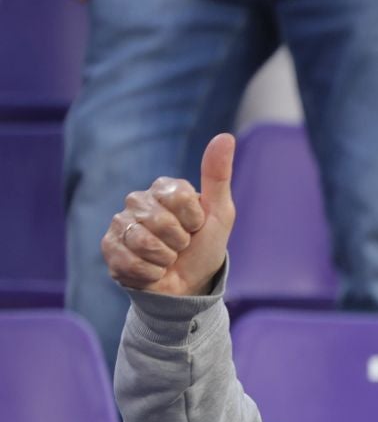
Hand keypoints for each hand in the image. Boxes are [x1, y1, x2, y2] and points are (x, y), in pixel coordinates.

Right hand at [102, 134, 235, 297]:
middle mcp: (138, 200)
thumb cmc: (205, 248)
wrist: (189, 284)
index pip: (179, 196)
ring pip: (143, 241)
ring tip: (167, 258)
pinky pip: (129, 261)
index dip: (194, 220)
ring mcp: (120, 223)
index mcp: (164, 188)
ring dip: (165, 258)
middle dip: (179, 242)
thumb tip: (225, 137)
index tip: (197, 227)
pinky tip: (152, 270)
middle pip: (160, 221)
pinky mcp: (109, 247)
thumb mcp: (220, 213)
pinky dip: (150, 273)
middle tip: (181, 247)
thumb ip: (218, 175)